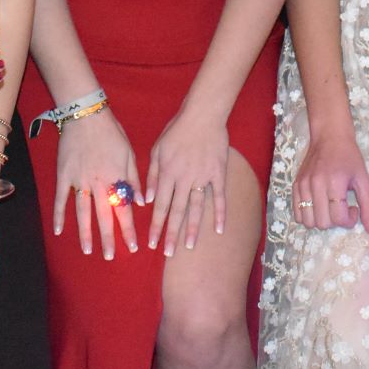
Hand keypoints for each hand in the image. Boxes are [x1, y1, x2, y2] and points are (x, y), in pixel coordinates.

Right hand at [50, 108, 141, 258]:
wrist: (86, 114)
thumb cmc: (112, 132)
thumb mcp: (130, 153)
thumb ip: (134, 179)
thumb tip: (141, 202)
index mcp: (116, 178)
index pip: (124, 210)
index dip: (129, 230)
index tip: (133, 247)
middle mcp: (98, 183)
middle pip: (103, 216)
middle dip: (108, 238)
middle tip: (109, 257)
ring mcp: (79, 181)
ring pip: (82, 212)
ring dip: (86, 233)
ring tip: (89, 250)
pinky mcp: (64, 175)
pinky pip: (60, 200)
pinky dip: (59, 216)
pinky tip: (59, 232)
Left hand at [146, 109, 228, 255]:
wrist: (203, 115)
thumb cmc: (177, 130)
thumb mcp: (157, 149)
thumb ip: (152, 175)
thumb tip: (148, 200)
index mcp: (168, 173)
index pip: (160, 205)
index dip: (156, 225)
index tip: (152, 243)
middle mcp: (184, 178)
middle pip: (177, 211)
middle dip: (172, 234)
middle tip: (168, 254)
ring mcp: (203, 177)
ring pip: (196, 208)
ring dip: (192, 228)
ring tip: (189, 247)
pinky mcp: (218, 173)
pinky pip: (219, 197)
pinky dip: (220, 214)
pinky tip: (219, 230)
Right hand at [291, 126, 368, 232]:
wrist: (329, 136)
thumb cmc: (349, 157)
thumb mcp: (363, 180)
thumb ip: (368, 206)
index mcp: (335, 182)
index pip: (338, 218)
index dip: (349, 220)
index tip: (353, 208)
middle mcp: (315, 185)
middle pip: (322, 223)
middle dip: (335, 221)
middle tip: (341, 207)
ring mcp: (302, 185)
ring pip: (307, 222)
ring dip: (320, 220)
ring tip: (329, 207)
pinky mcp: (295, 185)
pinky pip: (297, 213)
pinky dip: (308, 215)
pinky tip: (319, 204)